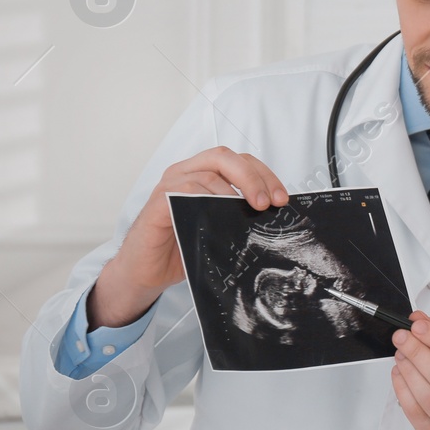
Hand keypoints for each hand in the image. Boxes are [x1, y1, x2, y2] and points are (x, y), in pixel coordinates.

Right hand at [92, 146, 288, 327]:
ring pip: (207, 174)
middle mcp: (186, 173)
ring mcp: (170, 185)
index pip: (239, 162)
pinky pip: (183, 191)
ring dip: (233, 192)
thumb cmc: (183, 247)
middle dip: (252, 177)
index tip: (281, 198)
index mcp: (203, 174)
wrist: (148, 271)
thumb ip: (239, 214)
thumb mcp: (220, 228)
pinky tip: (219, 216)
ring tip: (248, 213)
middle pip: (224, 157)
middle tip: (267, 202)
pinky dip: (205, 200)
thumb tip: (274, 214)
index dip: (264, 175)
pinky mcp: (157, 202)